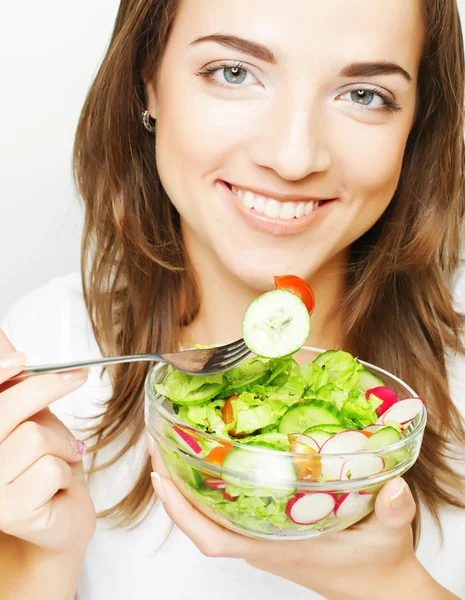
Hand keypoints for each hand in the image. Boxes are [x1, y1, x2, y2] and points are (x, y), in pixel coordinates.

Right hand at [0, 330, 95, 551]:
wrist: (63, 514)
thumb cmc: (45, 464)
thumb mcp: (31, 416)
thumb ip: (13, 384)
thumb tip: (3, 339)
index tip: (21, 359)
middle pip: (6, 408)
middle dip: (46, 387)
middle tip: (76, 377)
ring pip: (34, 436)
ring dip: (62, 443)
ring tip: (63, 456)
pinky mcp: (10, 511)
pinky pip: (50, 468)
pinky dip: (66, 470)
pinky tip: (58, 484)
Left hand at [148, 436, 432, 599]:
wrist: (381, 586)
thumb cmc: (376, 565)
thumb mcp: (388, 534)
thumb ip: (393, 511)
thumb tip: (393, 488)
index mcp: (276, 545)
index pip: (212, 538)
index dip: (180, 510)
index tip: (160, 475)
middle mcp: (261, 540)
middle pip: (201, 518)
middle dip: (174, 485)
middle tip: (160, 442)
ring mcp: (265, 535)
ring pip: (214, 513)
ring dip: (191, 483)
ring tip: (180, 443)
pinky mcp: (275, 528)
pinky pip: (233, 509)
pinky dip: (217, 487)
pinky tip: (220, 460)